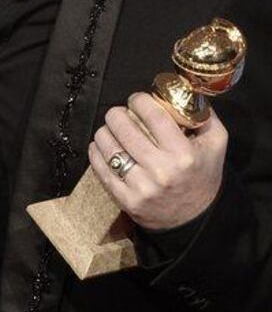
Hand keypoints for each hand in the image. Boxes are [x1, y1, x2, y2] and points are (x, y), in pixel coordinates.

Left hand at [89, 91, 226, 230]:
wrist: (194, 220)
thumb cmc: (203, 176)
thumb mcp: (216, 144)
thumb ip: (204, 115)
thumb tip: (185, 91)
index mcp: (184, 154)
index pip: (153, 115)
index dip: (138, 101)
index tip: (136, 100)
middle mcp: (161, 170)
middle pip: (124, 128)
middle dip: (116, 114)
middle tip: (118, 113)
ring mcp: (141, 187)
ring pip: (108, 147)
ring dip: (104, 132)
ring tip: (109, 129)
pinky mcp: (126, 200)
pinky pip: (101, 170)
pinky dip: (96, 153)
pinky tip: (99, 146)